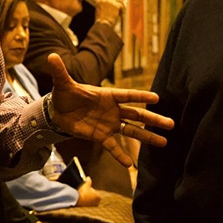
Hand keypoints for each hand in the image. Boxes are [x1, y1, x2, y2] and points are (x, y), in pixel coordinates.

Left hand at [47, 53, 174, 166]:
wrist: (57, 111)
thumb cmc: (65, 95)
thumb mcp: (62, 84)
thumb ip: (60, 71)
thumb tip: (51, 56)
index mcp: (107, 95)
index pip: (127, 95)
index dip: (140, 96)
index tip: (157, 98)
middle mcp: (113, 110)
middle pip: (137, 115)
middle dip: (153, 119)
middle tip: (171, 124)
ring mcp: (109, 124)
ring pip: (132, 131)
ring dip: (147, 136)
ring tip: (164, 142)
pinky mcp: (101, 136)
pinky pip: (113, 147)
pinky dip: (121, 155)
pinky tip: (130, 165)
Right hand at [75, 178, 100, 206]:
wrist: (78, 200)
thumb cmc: (83, 192)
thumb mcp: (86, 185)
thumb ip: (88, 181)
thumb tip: (88, 177)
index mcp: (99, 197)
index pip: (93, 191)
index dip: (88, 190)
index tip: (85, 189)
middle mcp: (97, 203)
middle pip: (92, 196)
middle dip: (88, 194)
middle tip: (83, 192)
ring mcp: (93, 206)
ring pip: (89, 200)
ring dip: (86, 198)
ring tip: (81, 196)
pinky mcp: (88, 209)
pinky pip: (87, 204)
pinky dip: (85, 202)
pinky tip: (81, 200)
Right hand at [94, 0, 124, 24]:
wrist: (103, 25)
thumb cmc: (102, 20)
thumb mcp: (101, 10)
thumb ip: (107, 4)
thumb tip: (119, 1)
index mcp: (99, 0)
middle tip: (121, 2)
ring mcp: (111, 1)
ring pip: (120, 0)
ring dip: (122, 5)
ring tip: (121, 11)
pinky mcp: (117, 5)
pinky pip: (122, 6)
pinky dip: (122, 11)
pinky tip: (120, 15)